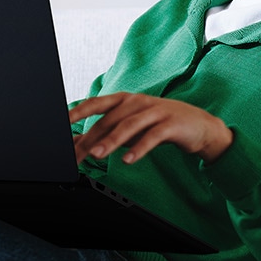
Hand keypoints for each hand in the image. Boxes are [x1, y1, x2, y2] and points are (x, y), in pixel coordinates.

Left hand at [69, 92, 232, 164]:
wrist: (199, 126)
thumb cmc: (159, 124)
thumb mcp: (130, 128)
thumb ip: (105, 133)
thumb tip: (76, 143)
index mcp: (124, 100)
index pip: (96, 104)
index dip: (78, 112)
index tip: (61, 123)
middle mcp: (137, 102)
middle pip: (109, 119)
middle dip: (90, 138)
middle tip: (76, 154)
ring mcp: (155, 111)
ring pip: (128, 125)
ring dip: (111, 141)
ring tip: (97, 155)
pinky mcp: (170, 124)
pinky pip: (152, 137)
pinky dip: (138, 149)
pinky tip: (128, 160)